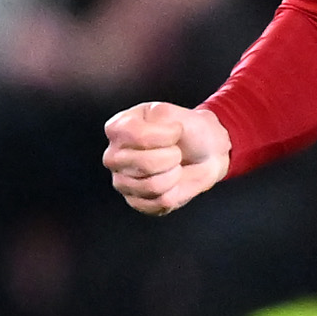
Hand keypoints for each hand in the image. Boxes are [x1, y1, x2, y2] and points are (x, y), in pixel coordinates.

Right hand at [103, 100, 231, 214]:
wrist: (203, 152)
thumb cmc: (186, 130)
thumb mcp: (175, 112)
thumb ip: (161, 117)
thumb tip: (158, 139)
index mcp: (117, 129)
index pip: (137, 136)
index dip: (166, 135)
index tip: (176, 129)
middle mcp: (114, 156)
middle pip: (144, 164)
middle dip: (172, 156)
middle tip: (176, 151)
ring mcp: (122, 182)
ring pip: (152, 185)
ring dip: (175, 174)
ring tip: (175, 165)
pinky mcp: (136, 202)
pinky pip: (159, 203)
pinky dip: (176, 192)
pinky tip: (173, 181)